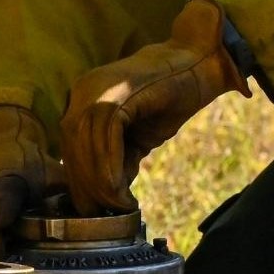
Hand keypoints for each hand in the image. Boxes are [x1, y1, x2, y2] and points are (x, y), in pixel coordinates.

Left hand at [56, 0, 248, 213]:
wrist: (201, 62)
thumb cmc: (173, 97)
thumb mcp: (139, 135)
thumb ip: (119, 157)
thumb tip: (110, 194)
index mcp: (83, 99)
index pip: (71, 147)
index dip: (80, 180)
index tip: (93, 207)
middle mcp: (82, 91)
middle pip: (73, 147)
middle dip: (87, 185)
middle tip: (105, 211)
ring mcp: (98, 88)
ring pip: (86, 144)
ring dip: (100, 181)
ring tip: (118, 204)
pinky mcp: (118, 92)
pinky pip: (106, 136)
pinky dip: (111, 166)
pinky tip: (122, 187)